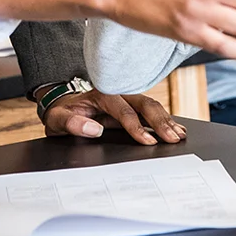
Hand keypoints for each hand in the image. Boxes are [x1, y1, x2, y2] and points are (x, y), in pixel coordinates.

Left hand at [42, 90, 186, 145]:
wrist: (62, 105)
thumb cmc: (61, 113)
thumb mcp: (57, 119)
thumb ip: (71, 123)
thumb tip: (94, 129)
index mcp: (101, 94)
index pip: (124, 110)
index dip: (137, 127)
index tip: (148, 142)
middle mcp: (118, 92)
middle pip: (144, 103)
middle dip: (160, 121)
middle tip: (173, 138)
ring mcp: (126, 98)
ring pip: (151, 105)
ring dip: (166, 120)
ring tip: (179, 135)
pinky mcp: (131, 106)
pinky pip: (150, 110)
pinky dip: (164, 119)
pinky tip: (176, 128)